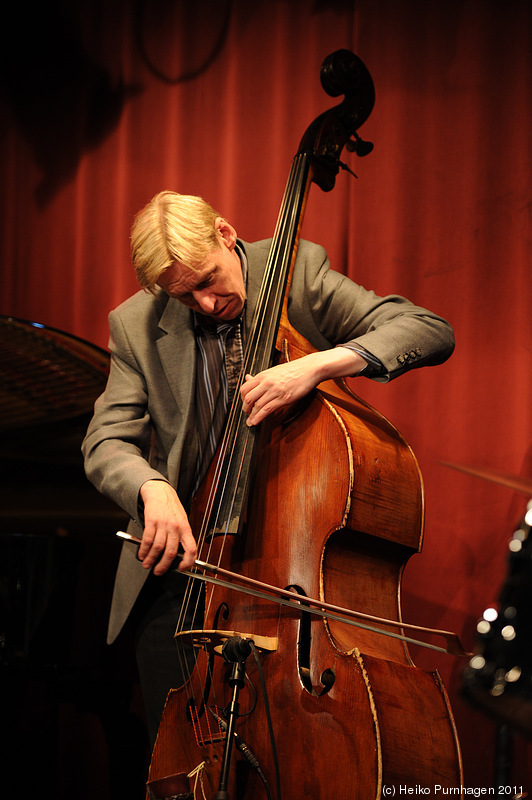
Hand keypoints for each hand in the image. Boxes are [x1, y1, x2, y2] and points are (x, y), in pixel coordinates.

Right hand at [138, 480, 196, 574]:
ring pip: (157, 548)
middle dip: (163, 566)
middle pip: (171, 552)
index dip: (188, 562)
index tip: (182, 568)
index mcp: (186, 529)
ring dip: (150, 559)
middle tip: (158, 571)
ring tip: (147, 564)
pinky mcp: (152, 521)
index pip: (191, 549)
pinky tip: (142, 554)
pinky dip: (143, 550)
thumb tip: (178, 556)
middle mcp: (176, 527)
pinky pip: (147, 540)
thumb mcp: (182, 521)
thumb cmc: (171, 508)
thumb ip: (181, 537)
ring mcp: (163, 524)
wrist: (160, 492)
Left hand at [240, 349, 366, 425]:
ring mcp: (274, 391)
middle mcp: (266, 382)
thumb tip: (248, 377)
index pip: (244, 388)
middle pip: (248, 398)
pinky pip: (267, 410)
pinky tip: (256, 421)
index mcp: (263, 375)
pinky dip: (259, 417)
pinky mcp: (283, 398)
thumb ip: (261, 377)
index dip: (241, 398)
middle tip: (247, 414)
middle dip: (245, 409)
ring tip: (250, 422)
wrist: (310, 369)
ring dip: (251, 416)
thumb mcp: (274, 371)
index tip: (244, 404)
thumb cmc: (294, 370)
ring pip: (256, 405)